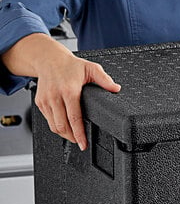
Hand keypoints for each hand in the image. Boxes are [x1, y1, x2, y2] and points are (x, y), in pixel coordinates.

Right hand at [1, 33, 120, 149]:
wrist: (48, 59)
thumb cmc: (71, 65)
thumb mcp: (90, 68)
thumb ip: (104, 79)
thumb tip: (116, 89)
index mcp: (69, 91)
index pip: (74, 118)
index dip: (79, 134)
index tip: (84, 144)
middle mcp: (55, 96)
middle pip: (62, 126)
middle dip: (72, 138)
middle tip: (81, 143)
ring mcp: (45, 100)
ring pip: (54, 126)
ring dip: (64, 134)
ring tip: (74, 137)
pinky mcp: (39, 102)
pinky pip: (48, 120)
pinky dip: (57, 126)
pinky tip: (66, 127)